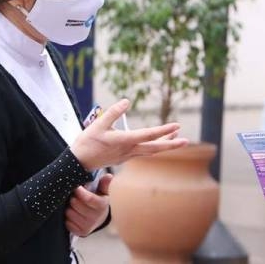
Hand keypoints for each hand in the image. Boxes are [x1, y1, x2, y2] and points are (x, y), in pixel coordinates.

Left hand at [65, 174, 112, 236]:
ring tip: (73, 206)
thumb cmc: (98, 200)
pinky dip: (68, 218)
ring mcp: (89, 226)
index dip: (80, 192)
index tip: (76, 187)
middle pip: (76, 205)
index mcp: (102, 205)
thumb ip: (104, 183)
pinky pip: (68, 223)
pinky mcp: (82, 232)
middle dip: (73, 198)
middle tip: (74, 196)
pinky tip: (73, 214)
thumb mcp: (102, 191)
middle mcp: (96, 217)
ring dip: (69, 208)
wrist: (99, 218)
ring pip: (70, 214)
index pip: (89, 199)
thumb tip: (109, 176)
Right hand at [70, 99, 188, 169]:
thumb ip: (113, 112)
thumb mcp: (98, 124)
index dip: (164, 130)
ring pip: (151, 151)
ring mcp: (128, 155)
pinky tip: (157, 143)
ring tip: (176, 138)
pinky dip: (154, 147)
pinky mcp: (124, 157)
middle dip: (171, 144)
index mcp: (125, 140)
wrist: (78, 163)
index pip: (149, 135)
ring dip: (164, 145)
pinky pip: (144, 152)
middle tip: (186, 140)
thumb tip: (126, 101)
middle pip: (155, 148)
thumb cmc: (87, 142)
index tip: (177, 125)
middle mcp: (129, 150)